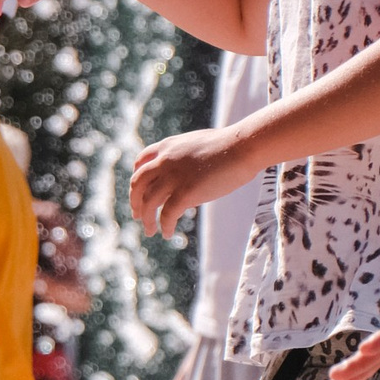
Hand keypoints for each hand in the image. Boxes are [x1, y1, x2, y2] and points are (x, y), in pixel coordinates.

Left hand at [129, 126, 256, 237]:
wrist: (244, 146)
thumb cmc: (231, 145)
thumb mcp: (198, 146)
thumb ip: (183, 158)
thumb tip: (184, 176)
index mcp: (168, 146)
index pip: (141, 162)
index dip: (137, 178)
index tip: (138, 190)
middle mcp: (164, 160)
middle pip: (137, 184)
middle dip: (135, 201)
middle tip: (137, 215)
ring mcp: (173, 177)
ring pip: (148, 203)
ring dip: (147, 220)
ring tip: (150, 231)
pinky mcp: (185, 192)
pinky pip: (167, 215)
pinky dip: (165, 226)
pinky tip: (167, 234)